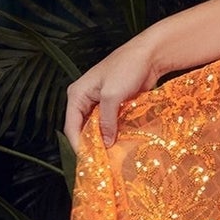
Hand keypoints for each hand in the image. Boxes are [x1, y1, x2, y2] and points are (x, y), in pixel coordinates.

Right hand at [64, 31, 165, 151]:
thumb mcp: (113, 95)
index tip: (89, 161)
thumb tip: (105, 143)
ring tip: (111, 157)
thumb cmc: (127, 68)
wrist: (149, 56)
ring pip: (97, 128)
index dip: (78, 144)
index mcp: (78, 95)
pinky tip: (120, 145)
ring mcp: (100, 103)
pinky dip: (114, 134)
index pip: (71, 126)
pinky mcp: (114, 105)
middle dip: (92, 144)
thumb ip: (106, 121)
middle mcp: (85, 100)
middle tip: (101, 162)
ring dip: (104, 140)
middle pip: (83, 129)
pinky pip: (110, 124)